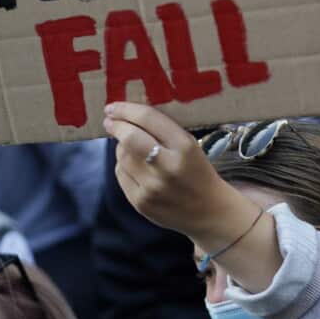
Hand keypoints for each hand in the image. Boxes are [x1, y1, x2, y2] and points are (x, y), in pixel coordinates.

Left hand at [103, 102, 249, 244]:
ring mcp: (152, 186)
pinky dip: (124, 166)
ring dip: (121, 147)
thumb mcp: (191, 146)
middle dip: (116, 126)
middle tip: (110, 120)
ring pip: (122, 156)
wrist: (209, 211)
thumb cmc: (198, 172)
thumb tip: (128, 118)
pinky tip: (134, 167)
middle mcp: (167, 165)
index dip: (127, 110)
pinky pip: (121, 174)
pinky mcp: (140, 202)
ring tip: (130, 147)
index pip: (148, 119)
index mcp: (184, 146)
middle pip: (129, 137)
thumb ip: (163, 132)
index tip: (114, 107)